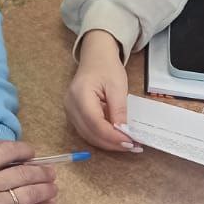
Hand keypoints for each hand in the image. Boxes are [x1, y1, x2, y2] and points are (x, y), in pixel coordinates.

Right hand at [66, 30, 141, 152]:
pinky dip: (103, 137)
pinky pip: (88, 131)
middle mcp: (71, 105)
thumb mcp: (118, 86)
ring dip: (108, 143)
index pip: (95, 124)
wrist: (95, 57)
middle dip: (112, 143)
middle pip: (90, 133)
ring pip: (88, 136)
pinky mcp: (74, 115)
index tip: (130, 142)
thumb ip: (119, 110)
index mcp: (80, 95)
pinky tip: (117, 138)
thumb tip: (123, 132)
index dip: (113, 137)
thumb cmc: (107, 67)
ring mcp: (70, 111)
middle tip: (133, 147)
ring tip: (127, 144)